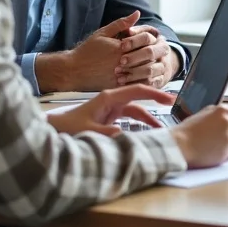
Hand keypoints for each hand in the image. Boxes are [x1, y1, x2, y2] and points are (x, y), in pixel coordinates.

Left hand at [47, 85, 175, 135]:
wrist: (53, 127)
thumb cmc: (68, 125)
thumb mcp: (87, 130)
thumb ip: (106, 133)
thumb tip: (125, 135)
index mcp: (109, 98)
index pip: (137, 91)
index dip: (155, 94)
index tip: (170, 99)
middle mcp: (112, 100)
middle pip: (140, 100)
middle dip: (156, 103)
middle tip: (173, 107)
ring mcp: (111, 108)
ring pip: (136, 111)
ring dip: (148, 119)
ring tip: (161, 129)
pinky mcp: (109, 116)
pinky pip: (129, 118)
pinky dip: (138, 125)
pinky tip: (146, 133)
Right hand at [52, 11, 144, 90]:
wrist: (73, 70)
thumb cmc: (87, 51)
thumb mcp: (103, 33)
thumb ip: (122, 23)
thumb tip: (137, 13)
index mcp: (120, 48)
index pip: (146, 43)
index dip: (151, 42)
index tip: (152, 42)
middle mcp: (121, 62)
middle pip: (148, 58)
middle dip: (153, 55)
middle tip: (156, 54)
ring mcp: (120, 76)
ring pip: (144, 72)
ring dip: (150, 68)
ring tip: (151, 64)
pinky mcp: (117, 87)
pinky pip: (136, 85)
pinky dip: (143, 80)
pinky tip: (144, 76)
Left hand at [115, 24, 177, 86]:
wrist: (150, 63)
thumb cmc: (133, 47)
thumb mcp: (128, 35)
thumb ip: (128, 24)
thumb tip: (136, 13)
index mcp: (156, 38)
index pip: (146, 36)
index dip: (134, 40)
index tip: (121, 45)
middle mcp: (162, 50)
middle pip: (150, 52)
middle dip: (134, 57)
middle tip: (121, 61)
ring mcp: (162, 65)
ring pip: (150, 69)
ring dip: (134, 72)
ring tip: (119, 75)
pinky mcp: (160, 79)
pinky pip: (151, 83)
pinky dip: (137, 83)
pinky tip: (125, 84)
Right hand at [171, 105, 227, 168]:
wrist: (178, 146)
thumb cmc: (185, 132)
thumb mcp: (202, 116)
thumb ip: (217, 118)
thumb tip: (226, 123)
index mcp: (221, 110)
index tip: (222, 129)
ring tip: (219, 147)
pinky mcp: (227, 151)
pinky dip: (227, 155)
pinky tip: (215, 154)